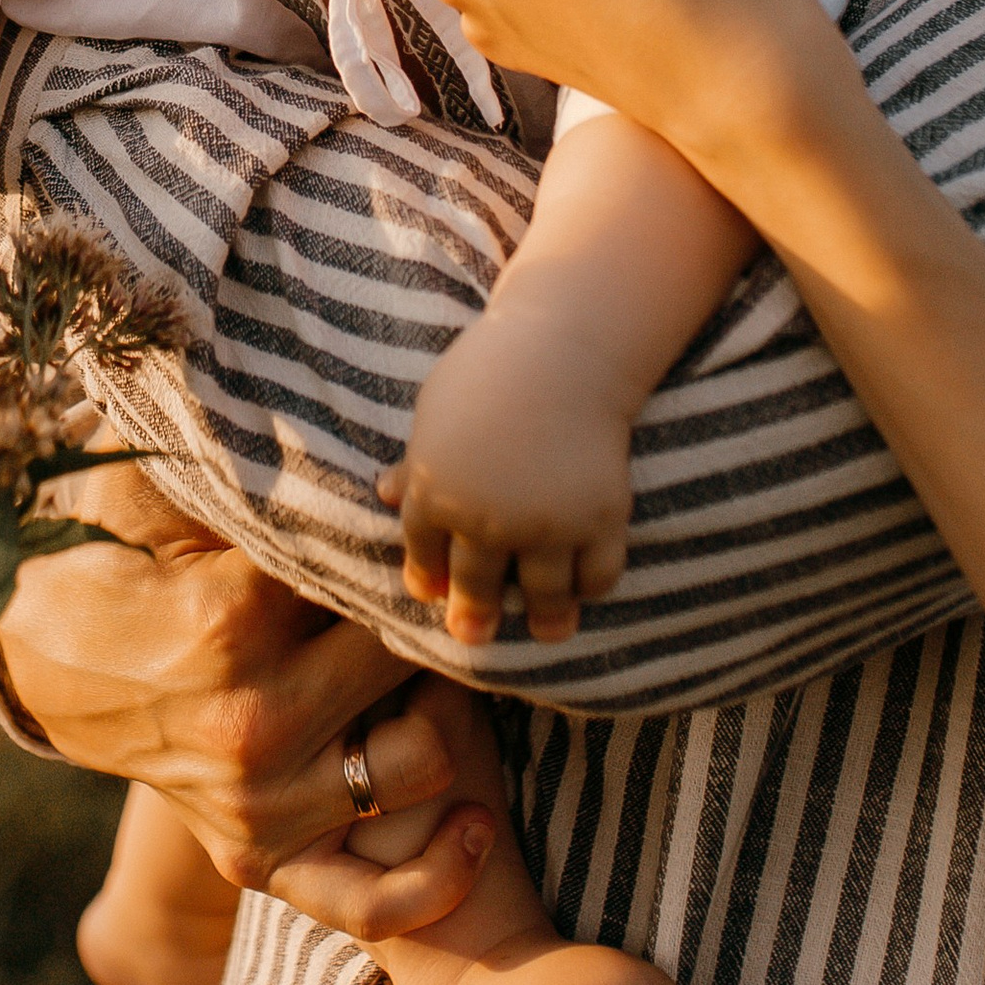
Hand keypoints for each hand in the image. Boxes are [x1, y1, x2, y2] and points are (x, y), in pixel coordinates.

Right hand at [0, 467, 476, 899]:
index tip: (427, 522)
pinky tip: (478, 825)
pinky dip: (433, 877)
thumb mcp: (174, 488)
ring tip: (446, 683)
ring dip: (449, 721)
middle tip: (448, 598)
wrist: (53, 662)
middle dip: (437, 627)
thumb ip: (249, 457)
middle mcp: (253, 720)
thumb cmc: (132, 557)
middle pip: (411, 667)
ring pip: (419, 765)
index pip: (375, 578)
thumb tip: (325, 410)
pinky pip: (364, 900)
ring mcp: (256, 803)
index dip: (413, 547)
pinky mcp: (253, 858)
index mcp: (235, 618)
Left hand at [379, 301, 634, 642]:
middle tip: (475, 636)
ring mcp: (544, 525)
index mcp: (436, 492)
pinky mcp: (598, 520)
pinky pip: (597, 576)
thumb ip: (417, 459)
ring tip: (550, 629)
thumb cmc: (493, 368)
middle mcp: (486, 519)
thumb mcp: (438, 409)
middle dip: (474, 618)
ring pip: (543, 597)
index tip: (437, 595)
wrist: (566, 348)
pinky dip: (593, 585)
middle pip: (476, 588)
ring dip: (546, 620)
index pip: (425, 557)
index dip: (430, 580)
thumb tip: (385, 493)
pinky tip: (588, 584)